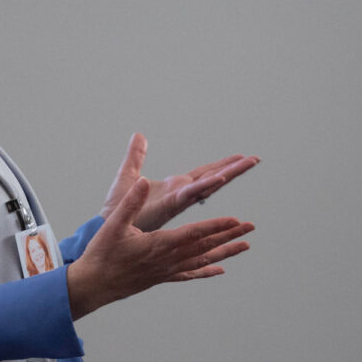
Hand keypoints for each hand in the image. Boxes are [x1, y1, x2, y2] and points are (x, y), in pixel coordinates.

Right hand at [68, 178, 254, 319]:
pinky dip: (206, 270)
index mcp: (159, 244)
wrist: (93, 286)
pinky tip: (220, 270)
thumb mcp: (114, 224)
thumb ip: (131, 202)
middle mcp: (168, 259)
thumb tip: (144, 181)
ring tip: (245, 246)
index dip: (216, 226)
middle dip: (228, 235)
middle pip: (204, 246)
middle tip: (250, 227)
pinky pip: (189, 273)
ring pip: (202, 260)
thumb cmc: (102, 254)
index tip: (235, 220)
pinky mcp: (161, 276)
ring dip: (224, 251)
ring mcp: (167, 270)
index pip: (194, 233)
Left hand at [99, 133, 259, 232]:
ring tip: (245, 163)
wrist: (106, 226)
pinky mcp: (167, 205)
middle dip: (234, 169)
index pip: (205, 173)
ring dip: (226, 174)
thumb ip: (136, 155)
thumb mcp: (129, 174)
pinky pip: (188, 194)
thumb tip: (139, 136)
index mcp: (176, 187)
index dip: (224, 166)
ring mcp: (176, 200)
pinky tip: (217, 179)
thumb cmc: (117, 207)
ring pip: (206, 184)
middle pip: (213, 178)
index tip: (242, 157)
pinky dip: (203, 187)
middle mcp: (180, 194)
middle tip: (255, 159)